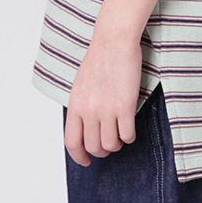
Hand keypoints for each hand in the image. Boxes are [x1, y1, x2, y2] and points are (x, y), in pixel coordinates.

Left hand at [64, 31, 142, 166]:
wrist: (114, 41)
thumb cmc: (99, 60)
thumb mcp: (80, 87)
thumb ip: (81, 109)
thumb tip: (86, 131)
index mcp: (75, 106)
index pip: (72, 142)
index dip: (79, 157)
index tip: (86, 162)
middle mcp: (89, 111)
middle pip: (93, 147)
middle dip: (102, 152)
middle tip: (109, 145)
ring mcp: (107, 109)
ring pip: (110, 145)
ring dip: (117, 145)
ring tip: (119, 135)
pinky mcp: (125, 107)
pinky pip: (127, 135)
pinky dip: (129, 137)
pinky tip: (129, 128)